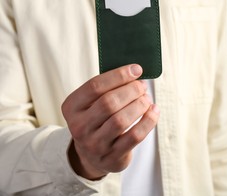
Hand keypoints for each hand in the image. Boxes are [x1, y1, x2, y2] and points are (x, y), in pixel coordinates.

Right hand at [62, 64, 159, 179]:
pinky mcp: (112, 156)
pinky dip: (148, 120)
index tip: (136, 69)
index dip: (119, 75)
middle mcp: (80, 127)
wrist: (92, 156)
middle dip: (131, 90)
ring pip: (121, 120)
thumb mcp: (92, 104)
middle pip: (109, 102)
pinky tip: (153, 111)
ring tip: (146, 99)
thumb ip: (108, 88)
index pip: (95, 86)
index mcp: (72, 107)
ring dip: (140, 105)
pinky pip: (135, 136)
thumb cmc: (97, 120)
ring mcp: (95, 144)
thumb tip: (135, 71)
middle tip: (142, 86)